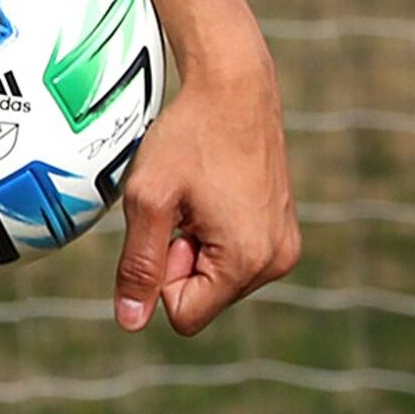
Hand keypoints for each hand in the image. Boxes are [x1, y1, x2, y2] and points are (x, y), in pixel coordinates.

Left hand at [112, 59, 297, 334]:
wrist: (233, 91)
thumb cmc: (187, 139)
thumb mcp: (148, 199)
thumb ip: (138, 265)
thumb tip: (130, 322)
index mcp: (247, 261)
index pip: (185, 315)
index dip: (160, 275)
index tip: (166, 228)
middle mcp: (277, 263)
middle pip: (202, 297)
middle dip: (178, 259)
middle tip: (180, 206)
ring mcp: (284, 247)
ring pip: (215, 277)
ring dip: (193, 244)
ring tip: (197, 197)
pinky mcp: (282, 231)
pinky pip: (233, 255)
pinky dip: (212, 232)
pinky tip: (212, 193)